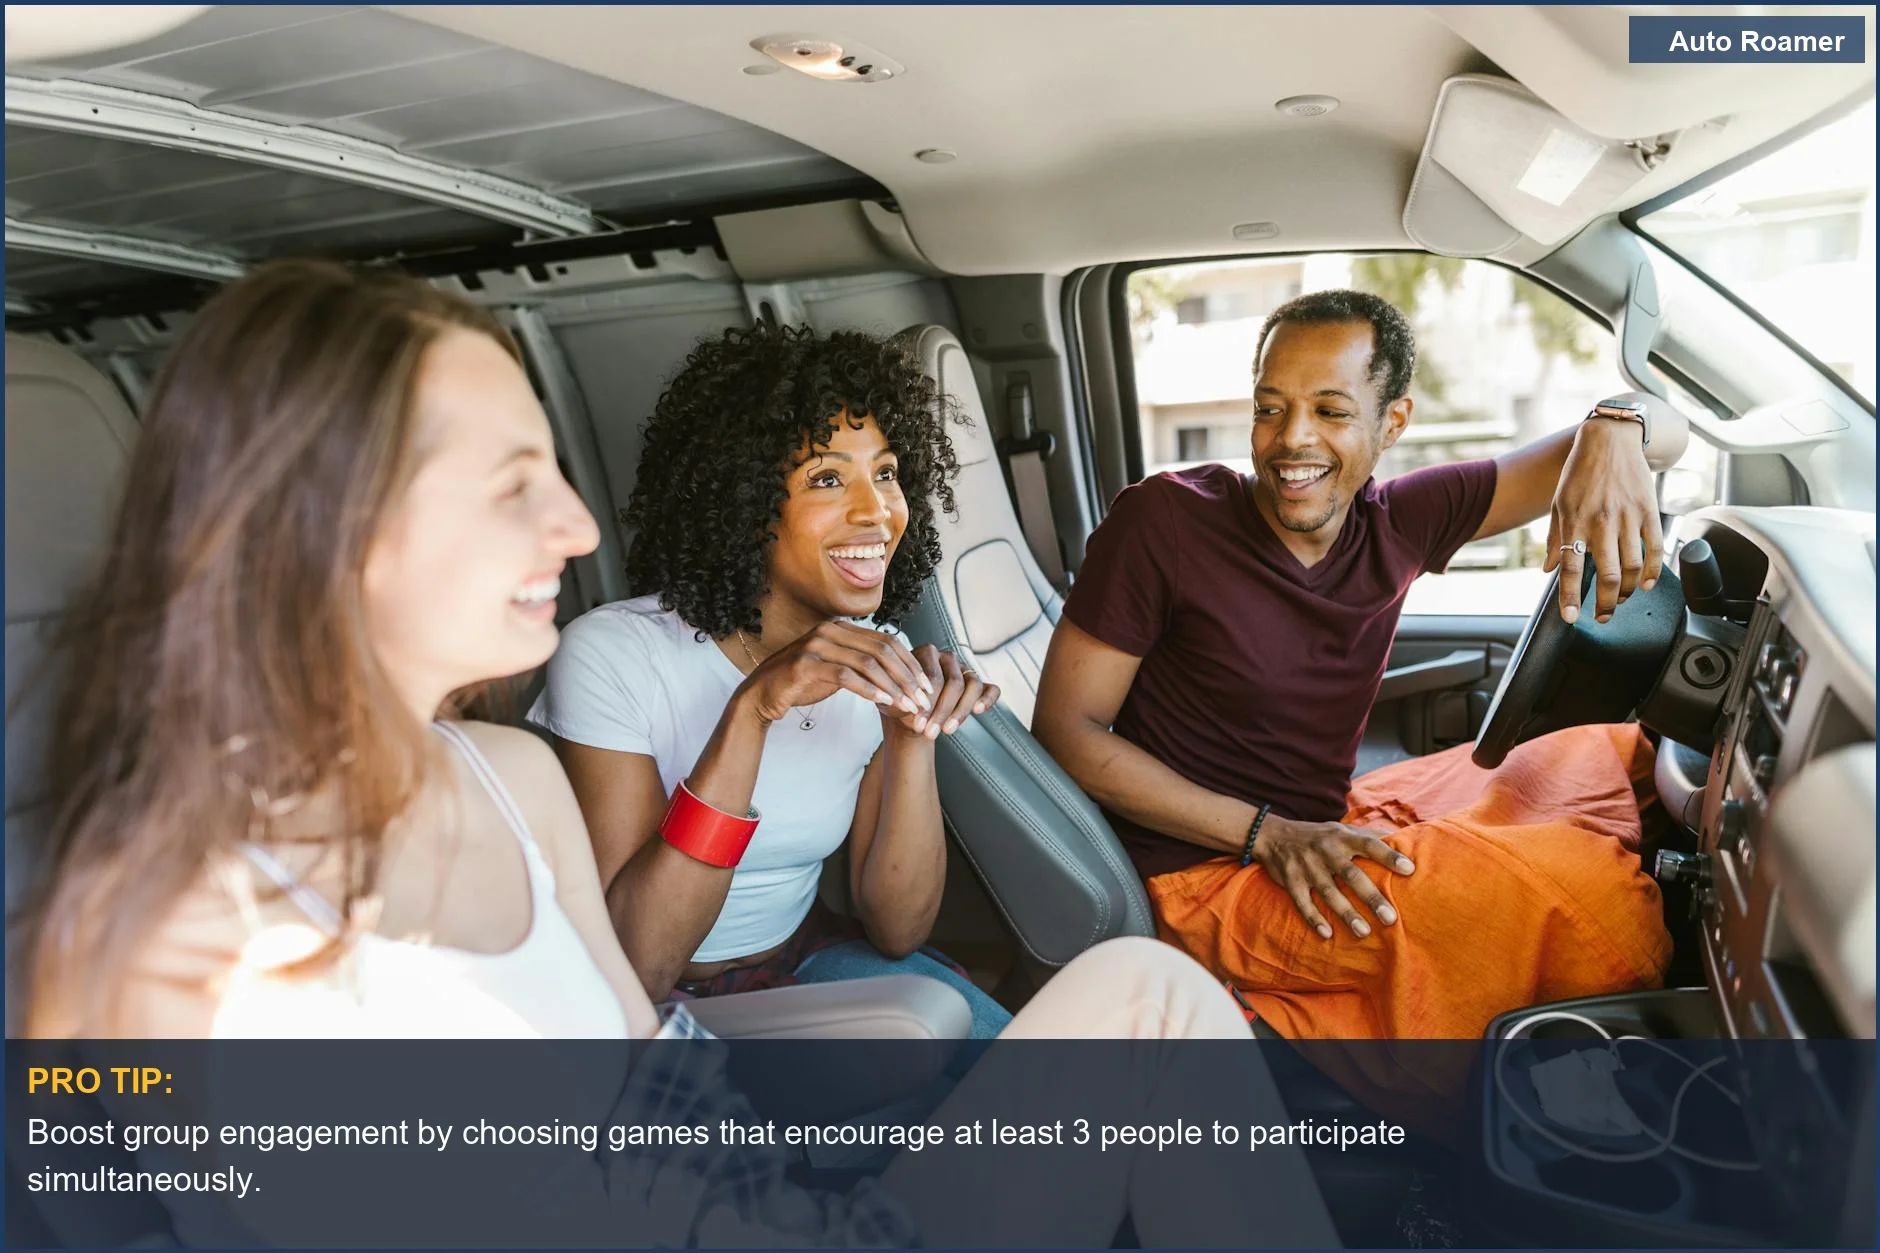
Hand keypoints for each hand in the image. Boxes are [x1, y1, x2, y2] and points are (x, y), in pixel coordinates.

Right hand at [738, 621, 933, 725]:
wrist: (762, 695)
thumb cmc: (801, 683)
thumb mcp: (835, 668)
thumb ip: (861, 664)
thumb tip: (897, 672)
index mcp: (840, 628)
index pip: (886, 641)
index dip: (909, 663)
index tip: (926, 685)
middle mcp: (830, 630)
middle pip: (882, 650)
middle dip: (907, 676)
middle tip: (923, 698)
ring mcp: (816, 645)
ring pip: (867, 663)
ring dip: (893, 686)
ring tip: (909, 705)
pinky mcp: (806, 664)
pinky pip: (846, 676)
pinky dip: (868, 689)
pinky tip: (884, 702)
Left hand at [884, 646, 1001, 740]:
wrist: (909, 716)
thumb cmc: (901, 704)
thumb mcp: (894, 699)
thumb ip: (899, 697)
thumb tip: (909, 703)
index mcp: (926, 653)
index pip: (933, 676)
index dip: (926, 702)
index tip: (917, 723)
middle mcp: (948, 658)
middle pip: (954, 682)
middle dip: (942, 712)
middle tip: (929, 733)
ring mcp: (965, 670)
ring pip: (973, 686)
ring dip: (960, 712)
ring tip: (947, 731)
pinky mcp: (979, 685)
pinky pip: (991, 689)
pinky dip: (988, 699)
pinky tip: (978, 711)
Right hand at [1251, 815, 1415, 939]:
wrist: (1272, 835)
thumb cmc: (1318, 836)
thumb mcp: (1340, 830)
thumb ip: (1368, 836)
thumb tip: (1403, 839)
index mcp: (1342, 837)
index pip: (1369, 845)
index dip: (1389, 856)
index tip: (1410, 870)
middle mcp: (1325, 851)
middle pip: (1351, 875)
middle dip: (1371, 897)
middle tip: (1390, 918)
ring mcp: (1307, 867)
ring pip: (1329, 893)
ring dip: (1346, 913)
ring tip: (1364, 932)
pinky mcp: (1290, 881)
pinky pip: (1302, 903)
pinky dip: (1314, 918)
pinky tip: (1327, 934)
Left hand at [1545, 417, 1662, 625]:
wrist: (1610, 439)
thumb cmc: (1580, 472)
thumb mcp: (1558, 503)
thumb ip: (1554, 538)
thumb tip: (1548, 570)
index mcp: (1574, 521)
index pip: (1570, 568)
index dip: (1570, 596)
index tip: (1571, 617)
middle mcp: (1601, 522)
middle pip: (1608, 575)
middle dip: (1606, 603)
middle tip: (1603, 616)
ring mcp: (1628, 517)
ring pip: (1633, 567)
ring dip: (1628, 591)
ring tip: (1621, 599)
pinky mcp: (1648, 510)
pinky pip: (1655, 548)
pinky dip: (1653, 570)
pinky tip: (1647, 583)